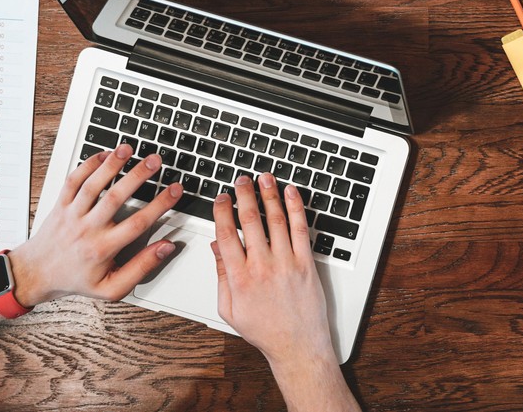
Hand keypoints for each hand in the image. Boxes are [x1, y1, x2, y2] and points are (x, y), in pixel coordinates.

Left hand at [10, 143, 181, 306]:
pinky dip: (87, 165)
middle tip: (155, 160)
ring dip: (111, 164)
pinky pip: (73, 181)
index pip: (138, 223)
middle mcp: (87, 229)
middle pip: (115, 197)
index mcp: (103, 248)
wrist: (36, 275)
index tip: (175, 190)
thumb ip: (142, 268)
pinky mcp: (60, 205)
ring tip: (128, 148)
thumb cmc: (76, 280)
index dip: (160, 204)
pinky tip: (103, 154)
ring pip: (92, 184)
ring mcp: (72, 215)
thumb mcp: (112, 287)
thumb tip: (165, 248)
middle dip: (138, 176)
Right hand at [212, 173, 336, 366]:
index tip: (221, 198)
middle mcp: (262, 266)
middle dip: (245, 196)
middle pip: (251, 221)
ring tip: (264, 178)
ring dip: (269, 195)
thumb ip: (221, 276)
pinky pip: (301, 229)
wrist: (296, 344)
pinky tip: (291, 193)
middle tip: (241, 180)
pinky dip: (296, 208)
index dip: (222, 212)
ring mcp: (286, 263)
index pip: (227, 235)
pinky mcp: (306, 263)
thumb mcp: (229, 309)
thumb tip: (216, 248)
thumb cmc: (264, 330)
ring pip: (276, 220)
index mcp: (239, 278)